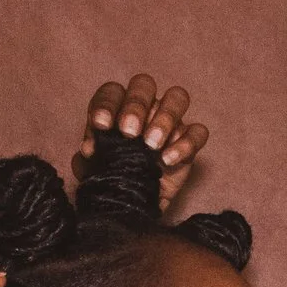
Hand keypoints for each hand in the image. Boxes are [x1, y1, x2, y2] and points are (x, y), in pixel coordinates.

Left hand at [80, 73, 209, 213]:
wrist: (133, 202)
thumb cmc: (114, 176)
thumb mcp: (94, 168)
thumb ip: (88, 157)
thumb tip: (90, 149)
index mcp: (117, 107)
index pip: (112, 92)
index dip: (106, 105)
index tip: (101, 126)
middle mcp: (145, 107)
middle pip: (144, 84)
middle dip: (136, 105)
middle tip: (129, 132)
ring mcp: (170, 121)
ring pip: (177, 98)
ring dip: (164, 118)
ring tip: (151, 145)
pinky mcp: (189, 141)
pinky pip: (197, 132)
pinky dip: (185, 144)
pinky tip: (168, 160)